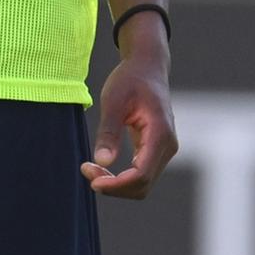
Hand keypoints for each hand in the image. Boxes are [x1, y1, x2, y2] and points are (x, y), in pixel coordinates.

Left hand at [85, 40, 176, 197]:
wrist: (148, 68)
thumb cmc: (130, 80)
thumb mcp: (114, 101)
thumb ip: (109, 132)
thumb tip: (103, 162)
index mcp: (160, 133)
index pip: (141, 174)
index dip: (116, 184)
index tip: (91, 179)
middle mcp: (167, 146)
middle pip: (142, 185)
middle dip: (113, 186)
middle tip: (86, 169)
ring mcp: (164, 150)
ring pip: (142, 184)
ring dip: (116, 184)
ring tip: (91, 168)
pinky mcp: (156, 150)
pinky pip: (140, 175)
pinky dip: (120, 178)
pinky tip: (102, 166)